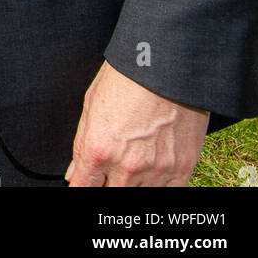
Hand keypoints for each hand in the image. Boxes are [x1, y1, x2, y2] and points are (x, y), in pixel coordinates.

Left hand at [66, 60, 208, 186]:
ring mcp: (157, 171)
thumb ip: (82, 144)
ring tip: (134, 163)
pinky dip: (158, 186)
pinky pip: (168, 194)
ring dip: (133, 185)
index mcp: (99, 148)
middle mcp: (127, 166)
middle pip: (111, 196)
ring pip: (139, 198)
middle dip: (107, 184)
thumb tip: (75, 174)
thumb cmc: (127, 75)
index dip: (82, 187)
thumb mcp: (92, 103)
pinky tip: (154, 172)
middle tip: (111, 168)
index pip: (83, 189)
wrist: (168, 60)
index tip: (85, 183)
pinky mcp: (182, 168)